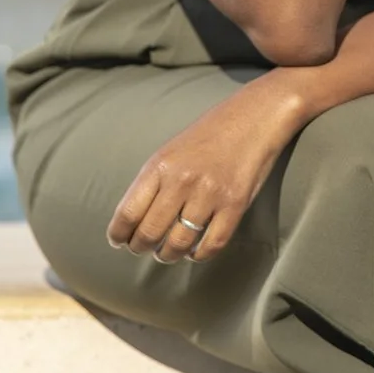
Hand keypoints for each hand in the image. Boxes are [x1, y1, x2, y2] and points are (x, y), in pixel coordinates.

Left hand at [107, 73, 304, 262]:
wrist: (254, 117)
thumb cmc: (209, 134)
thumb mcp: (171, 150)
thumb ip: (152, 182)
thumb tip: (132, 220)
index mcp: (160, 165)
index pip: (128, 213)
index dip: (118, 234)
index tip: (119, 241)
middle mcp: (181, 181)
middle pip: (149, 233)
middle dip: (141, 248)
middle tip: (142, 249)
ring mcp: (209, 194)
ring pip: (179, 244)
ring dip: (168, 255)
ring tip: (167, 253)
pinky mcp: (235, 205)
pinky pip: (211, 245)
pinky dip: (199, 255)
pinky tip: (194, 252)